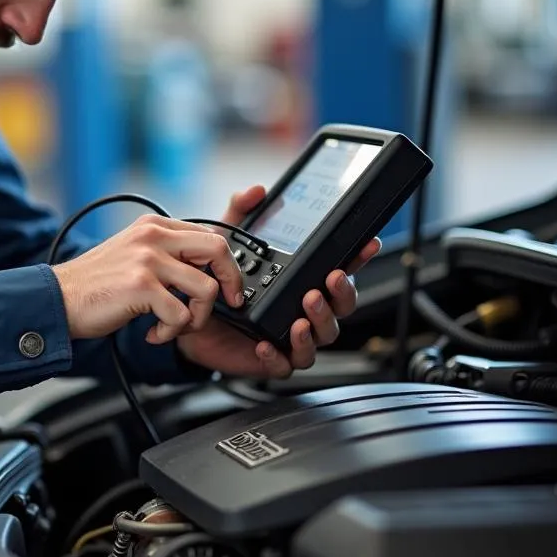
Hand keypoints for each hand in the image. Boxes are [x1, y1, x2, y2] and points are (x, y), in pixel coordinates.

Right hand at [51, 215, 242, 344]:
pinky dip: (171, 333)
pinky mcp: (141, 285)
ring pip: (206, 289)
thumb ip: (165, 253)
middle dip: (230, 283)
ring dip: (196, 318)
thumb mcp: (133, 254)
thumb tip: (205, 269)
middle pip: (218, 250)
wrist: (58, 299)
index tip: (230, 287)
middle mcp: (153, 236)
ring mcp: (148, 259)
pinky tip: (153, 333)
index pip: (210, 234)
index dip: (228, 264)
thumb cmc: (95, 283)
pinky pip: (181, 315)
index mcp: (154, 226)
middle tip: (229, 304)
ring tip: (174, 326)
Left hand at [176, 185, 381, 378]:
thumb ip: (240, 214)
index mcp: (301, 280)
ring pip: (322, 338)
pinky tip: (266, 343)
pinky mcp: (270, 358)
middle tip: (329, 280)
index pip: (340, 268)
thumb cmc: (216, 280)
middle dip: (341, 294)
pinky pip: (285, 364)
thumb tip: (256, 191)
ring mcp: (289, 335)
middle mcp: (302, 309)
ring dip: (318, 324)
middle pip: (341, 307)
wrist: (188, 314)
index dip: (358, 257)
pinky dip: (279, 355)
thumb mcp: (226, 242)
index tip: (368, 244)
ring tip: (302, 313)